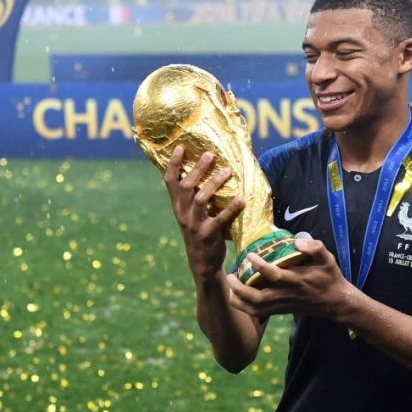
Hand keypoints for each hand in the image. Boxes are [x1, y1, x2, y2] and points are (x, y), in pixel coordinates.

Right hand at [163, 146, 243, 280]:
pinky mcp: (208, 235)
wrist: (202, 263)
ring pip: (201, 199)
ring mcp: (194, 225)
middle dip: (198, 169)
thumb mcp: (191, 215)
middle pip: (186, 186)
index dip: (174, 164)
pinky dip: (232, 209)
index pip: (170, 182)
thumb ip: (193, 197)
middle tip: (210, 154)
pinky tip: (242, 199)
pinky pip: (220, 219)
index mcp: (177, 206)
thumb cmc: (200, 233)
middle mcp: (182, 213)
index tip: (181, 147)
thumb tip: (204, 171)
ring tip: (229, 172)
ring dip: (214, 184)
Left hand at [226, 237, 354, 319]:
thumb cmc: (330, 278)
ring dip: (239, 299)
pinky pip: (259, 313)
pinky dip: (245, 306)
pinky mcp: (281, 311)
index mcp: (297, 280)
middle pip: (258, 297)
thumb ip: (315, 247)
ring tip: (230, 285)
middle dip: (240, 288)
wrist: (336, 302)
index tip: (249, 254)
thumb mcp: (328, 258)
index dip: (259, 265)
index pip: (274, 275)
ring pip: (255, 308)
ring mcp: (283, 305)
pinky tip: (237, 296)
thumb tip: (297, 241)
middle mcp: (287, 295)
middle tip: (230, 274)